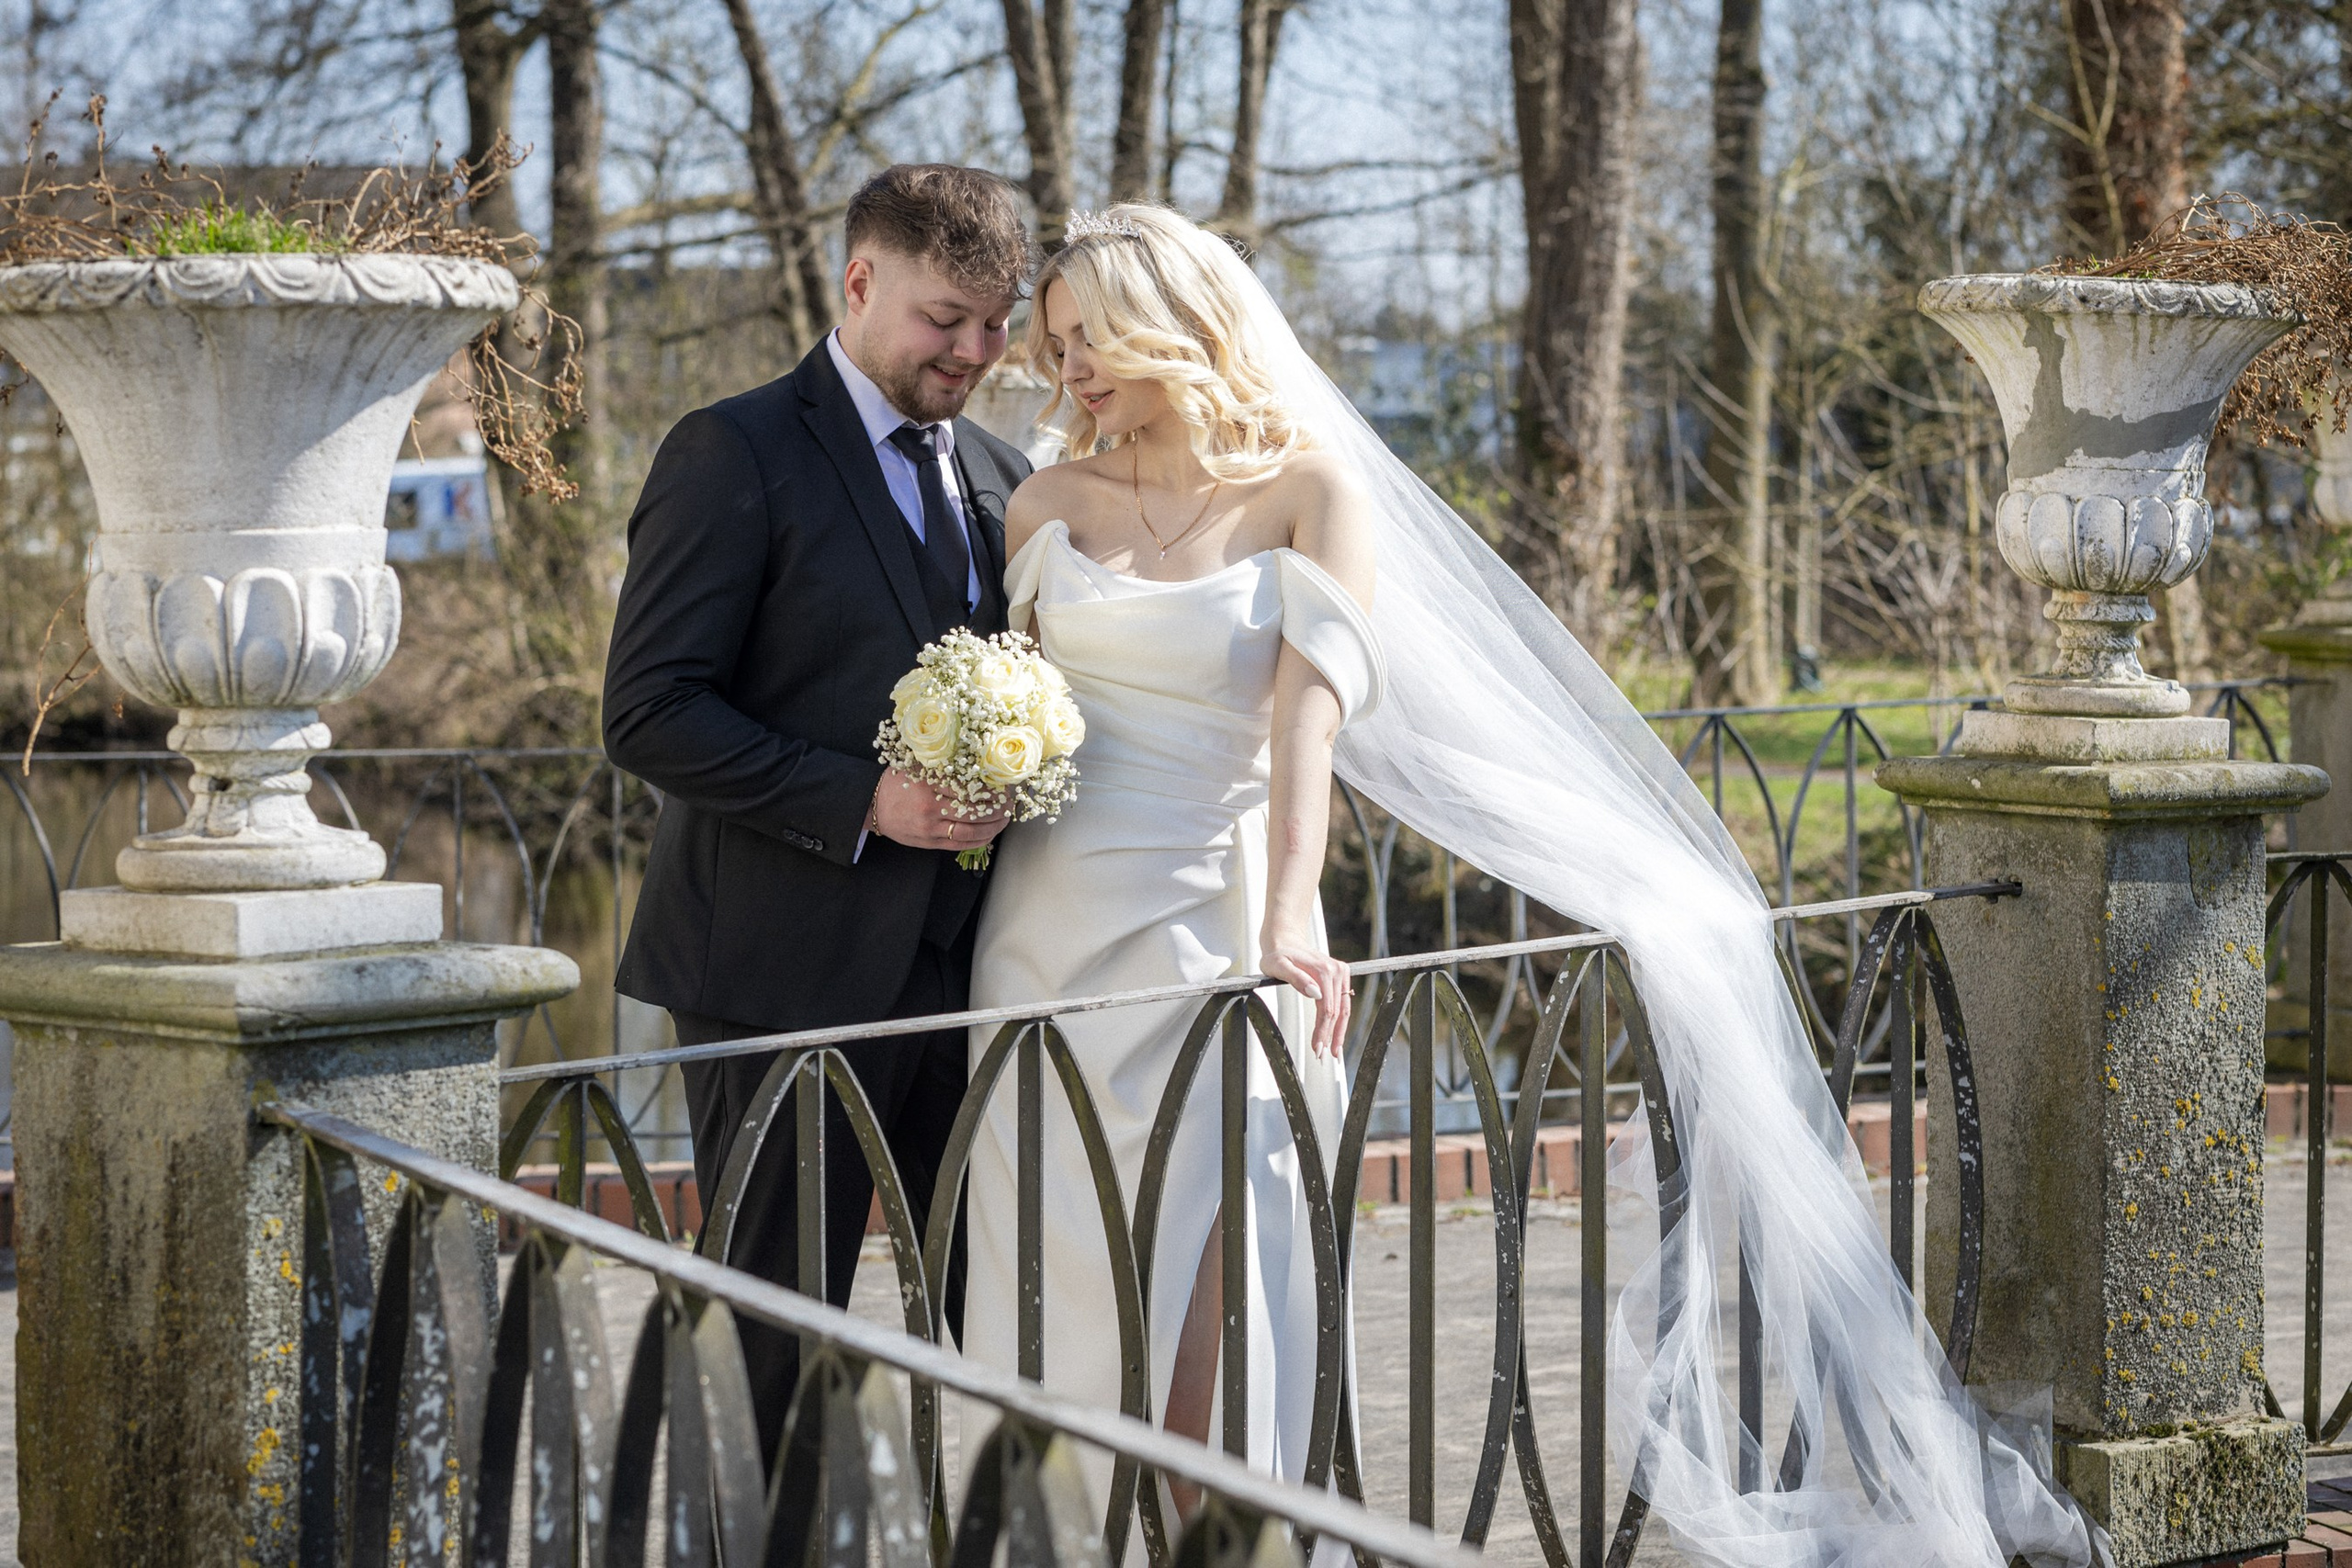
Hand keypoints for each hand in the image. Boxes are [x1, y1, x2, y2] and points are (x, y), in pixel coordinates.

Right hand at [870, 768, 1008, 851]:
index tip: (1003, 785)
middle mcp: (931, 807)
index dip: (990, 787)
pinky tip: (991, 834)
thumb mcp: (915, 767)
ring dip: (993, 827)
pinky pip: (960, 844)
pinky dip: (979, 840)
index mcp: (929, 783)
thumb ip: (942, 768)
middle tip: (1009, 803)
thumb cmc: (895, 784)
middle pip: (975, 810)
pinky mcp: (929, 842)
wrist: (871, 807)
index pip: (969, 787)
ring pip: (971, 830)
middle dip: (998, 808)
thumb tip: (976, 766)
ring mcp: (930, 828)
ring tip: (1005, 820)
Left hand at [1261, 932, 1351, 1058]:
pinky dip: (1339, 1020)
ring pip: (1344, 1009)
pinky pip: (1342, 1002)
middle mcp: (1337, 971)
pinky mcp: (1340, 975)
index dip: (1323, 1031)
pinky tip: (1335, 1034)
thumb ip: (1296, 978)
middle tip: (1324, 1056)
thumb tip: (1316, 993)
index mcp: (1325, 971)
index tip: (1317, 1048)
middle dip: (1331, 1036)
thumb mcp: (1279, 965)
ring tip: (1333, 1051)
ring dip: (1338, 1031)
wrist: (1285, 939)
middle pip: (1338, 1011)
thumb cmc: (1278, 954)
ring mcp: (1341, 973)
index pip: (1327, 1009)